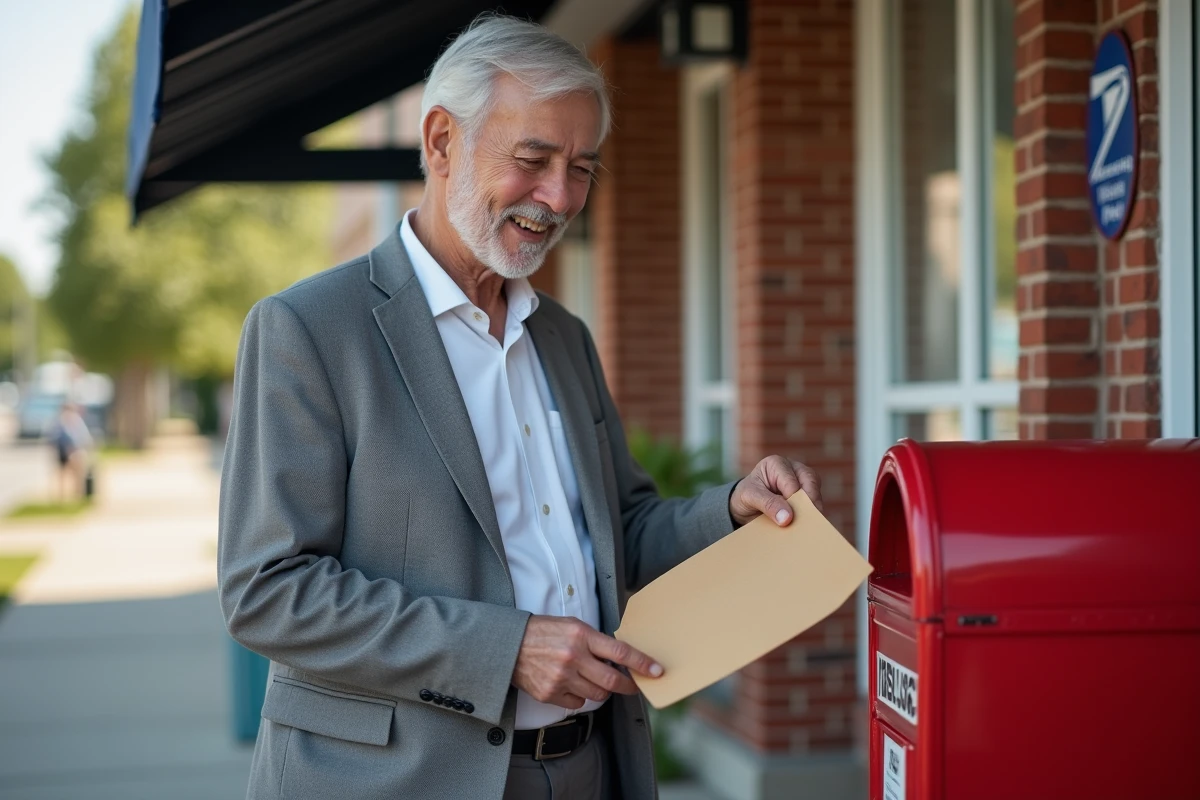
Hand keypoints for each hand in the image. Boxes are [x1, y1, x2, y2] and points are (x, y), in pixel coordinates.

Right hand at [512, 616, 663, 709]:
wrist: (509, 645)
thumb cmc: (544, 632)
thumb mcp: (572, 625)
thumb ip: (595, 640)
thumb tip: (620, 658)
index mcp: (581, 635)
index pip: (619, 652)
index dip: (641, 663)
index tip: (656, 670)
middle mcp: (573, 657)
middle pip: (612, 680)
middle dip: (628, 686)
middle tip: (633, 686)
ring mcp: (561, 677)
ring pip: (597, 694)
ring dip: (601, 689)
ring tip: (592, 678)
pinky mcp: (550, 693)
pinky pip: (578, 702)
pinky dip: (580, 696)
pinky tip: (571, 684)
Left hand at [729, 455, 822, 526]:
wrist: (745, 505)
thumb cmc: (746, 496)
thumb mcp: (750, 498)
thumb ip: (768, 504)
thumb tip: (787, 518)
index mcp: (776, 464)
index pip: (791, 481)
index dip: (794, 499)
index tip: (791, 518)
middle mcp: (793, 469)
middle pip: (810, 481)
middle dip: (810, 502)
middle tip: (809, 521)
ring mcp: (802, 480)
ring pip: (816, 491)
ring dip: (813, 509)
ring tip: (810, 526)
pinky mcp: (807, 494)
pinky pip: (815, 502)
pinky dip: (813, 514)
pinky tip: (809, 526)